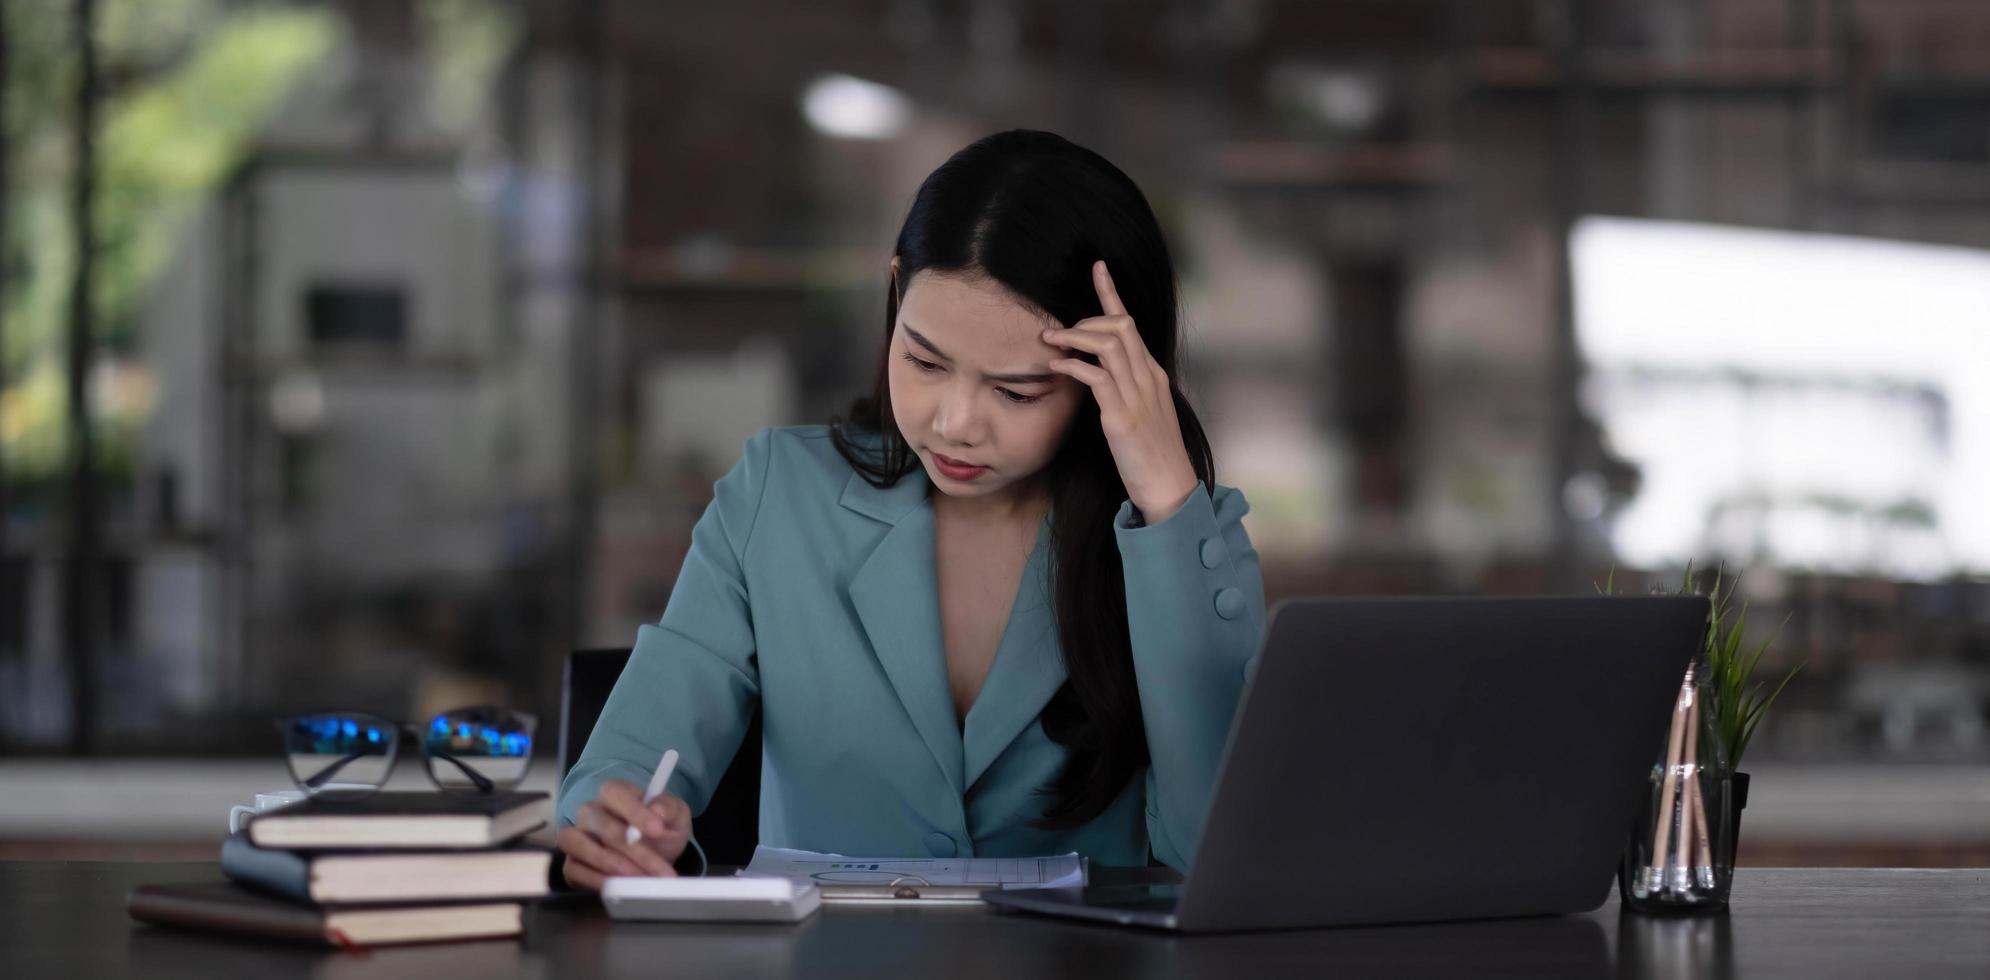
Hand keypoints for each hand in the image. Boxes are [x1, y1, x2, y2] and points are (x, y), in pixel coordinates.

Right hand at [556, 778, 691, 890]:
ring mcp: (576, 837)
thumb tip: (657, 808)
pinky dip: (594, 879)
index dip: (634, 811)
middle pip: (601, 824)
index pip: (614, 793)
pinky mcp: (572, 864)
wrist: (654, 860)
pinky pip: (573, 869)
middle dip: (632, 849)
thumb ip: (669, 808)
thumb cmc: (661, 834)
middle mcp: (590, 812)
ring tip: (637, 879)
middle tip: (658, 869)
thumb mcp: (675, 818)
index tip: (657, 830)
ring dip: (608, 863)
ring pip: (577, 843)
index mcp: (615, 794)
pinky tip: (617, 887)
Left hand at [1043, 260, 1201, 523]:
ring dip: (1074, 338)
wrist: (1171, 489)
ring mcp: (1137, 396)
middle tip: (1055, 332)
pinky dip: (1072, 366)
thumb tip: (1096, 375)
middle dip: (1084, 321)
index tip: (1097, 268)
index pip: (1131, 323)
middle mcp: (1148, 379)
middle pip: (1119, 326)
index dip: (1111, 294)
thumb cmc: (1153, 457)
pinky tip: (1055, 368)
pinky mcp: (1122, 418)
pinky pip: (1096, 377)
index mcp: (1153, 375)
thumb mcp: (1142, 414)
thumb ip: (1124, 390)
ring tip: (1049, 343)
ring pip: (1108, 345)